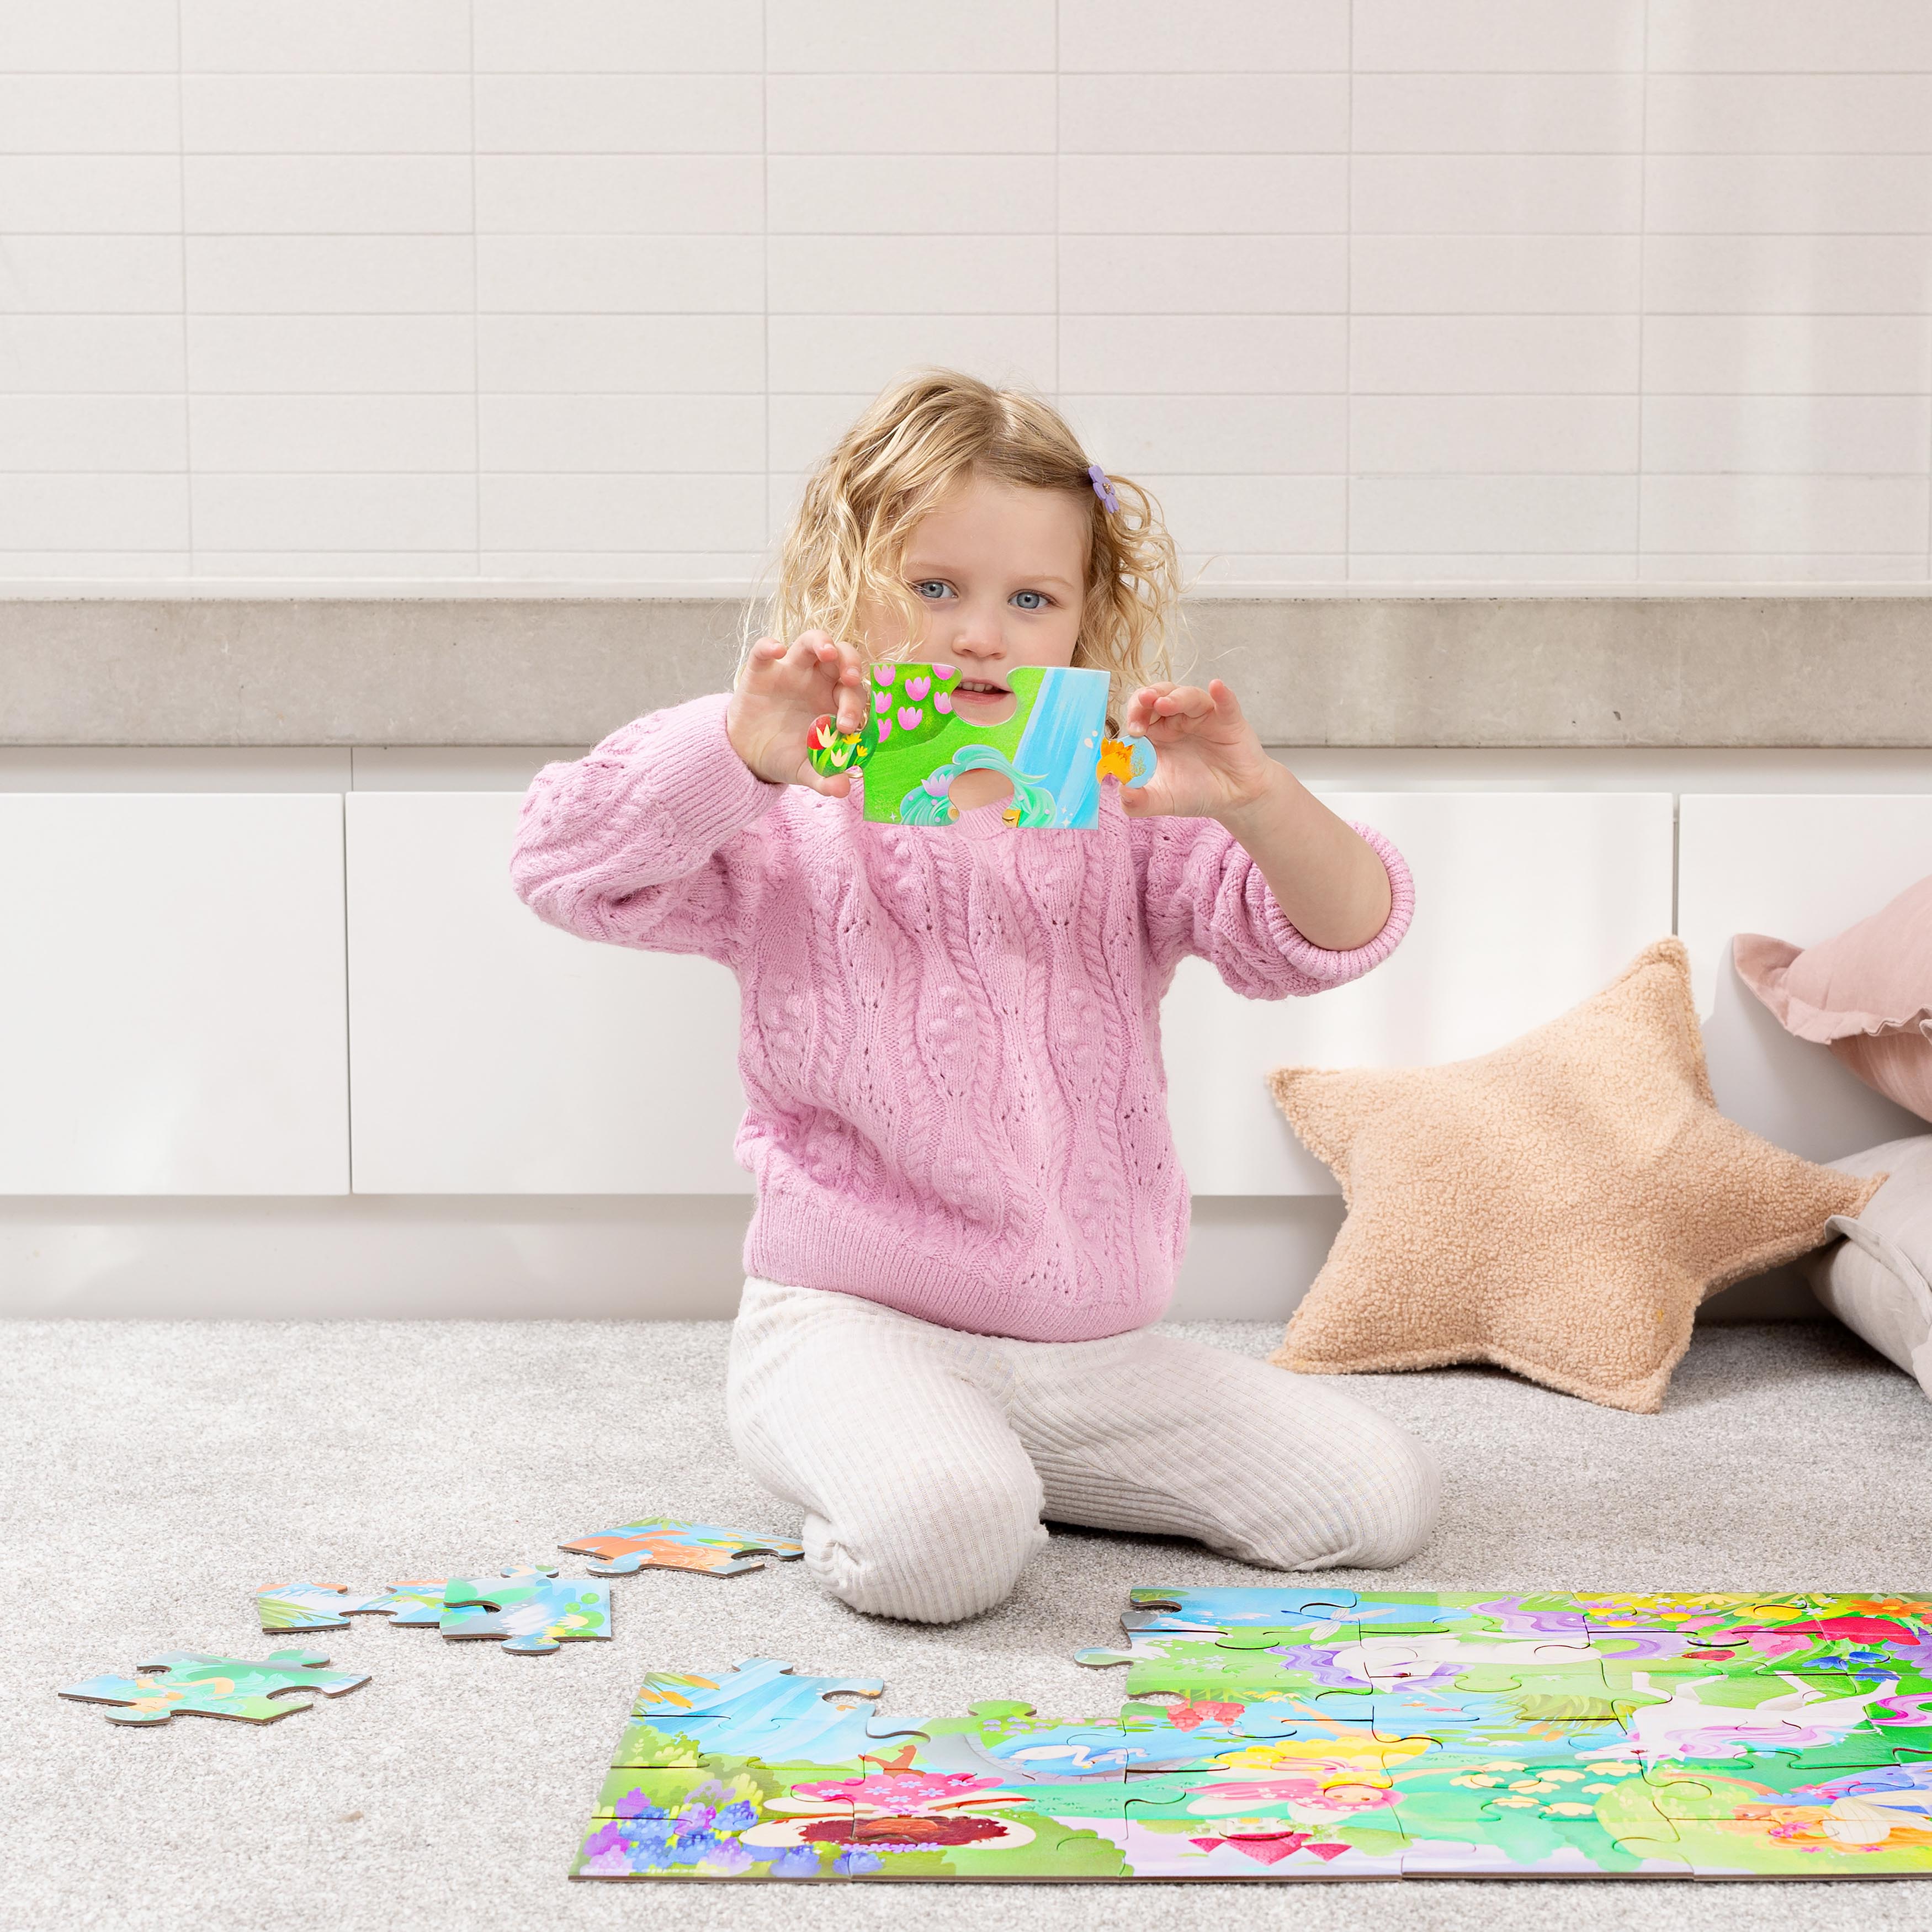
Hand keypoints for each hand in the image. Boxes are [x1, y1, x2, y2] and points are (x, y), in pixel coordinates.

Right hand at [726, 630, 868, 794]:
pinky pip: (764, 650)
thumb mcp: (805, 771)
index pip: (853, 694)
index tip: (846, 726)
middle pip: (841, 658)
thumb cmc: (785, 755)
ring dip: (822, 642)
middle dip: (850, 664)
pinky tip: (775, 650)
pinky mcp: (761, 670)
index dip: (854, 705)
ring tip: (827, 652)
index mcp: (834, 701)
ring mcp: (790, 671)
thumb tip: (843, 790)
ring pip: (811, 642)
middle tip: (851, 679)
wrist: (748, 754)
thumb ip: (824, 778)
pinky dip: (769, 646)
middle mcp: (817, 680)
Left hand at [1118, 678, 1281, 822]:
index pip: (1137, 714)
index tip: (1132, 732)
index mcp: (1155, 734)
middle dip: (1146, 698)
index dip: (1132, 716)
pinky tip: (1216, 686)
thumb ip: (1138, 802)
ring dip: (1175, 697)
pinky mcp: (1228, 721)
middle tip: (1142, 703)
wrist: (1232, 801)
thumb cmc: (1195, 793)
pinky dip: (1222, 694)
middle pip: (1157, 696)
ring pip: (1187, 696)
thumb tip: (1122, 793)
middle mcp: (1176, 720)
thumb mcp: (1162, 801)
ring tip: (1163, 702)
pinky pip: (1225, 703)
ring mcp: (1202, 717)